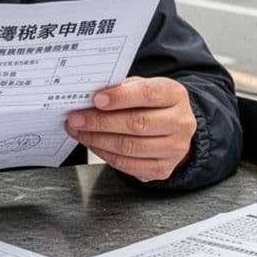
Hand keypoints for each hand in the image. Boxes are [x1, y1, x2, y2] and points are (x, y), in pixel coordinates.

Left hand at [65, 76, 195, 182]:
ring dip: (98, 140)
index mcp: (175, 95)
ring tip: (79, 132)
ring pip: (130, 147)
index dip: (120, 97)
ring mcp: (175, 149)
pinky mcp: (163, 169)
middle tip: (76, 119)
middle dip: (100, 122)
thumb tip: (89, 98)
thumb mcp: (141, 88)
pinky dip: (105, 155)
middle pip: (137, 124)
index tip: (95, 100)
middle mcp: (180, 123)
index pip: (147, 94)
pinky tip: (93, 145)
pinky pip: (128, 165)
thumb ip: (121, 90)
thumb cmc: (152, 105)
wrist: (172, 129)